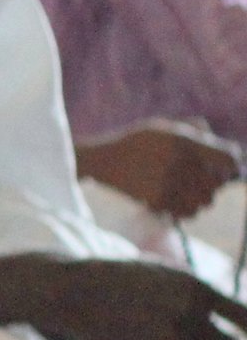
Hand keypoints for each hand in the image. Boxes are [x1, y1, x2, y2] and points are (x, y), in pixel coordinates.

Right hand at [77, 123, 241, 221]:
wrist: (104, 160)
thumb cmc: (139, 142)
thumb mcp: (166, 126)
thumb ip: (197, 132)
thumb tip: (229, 152)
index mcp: (183, 141)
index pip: (230, 158)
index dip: (233, 163)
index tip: (229, 166)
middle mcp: (179, 163)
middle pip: (219, 183)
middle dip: (215, 181)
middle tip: (204, 178)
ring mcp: (168, 184)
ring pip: (206, 200)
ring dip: (202, 196)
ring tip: (189, 189)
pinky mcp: (158, 201)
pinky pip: (189, 213)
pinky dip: (188, 209)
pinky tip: (179, 199)